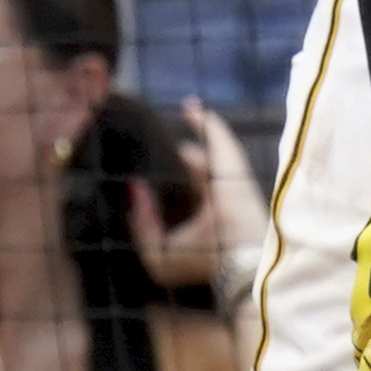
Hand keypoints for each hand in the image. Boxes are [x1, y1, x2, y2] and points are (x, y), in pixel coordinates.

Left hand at [130, 97, 269, 289]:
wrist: (236, 263)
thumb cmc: (201, 262)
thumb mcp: (159, 252)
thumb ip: (143, 223)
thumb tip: (134, 186)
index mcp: (210, 213)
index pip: (195, 189)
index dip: (182, 181)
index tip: (162, 173)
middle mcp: (222, 193)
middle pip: (206, 166)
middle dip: (194, 153)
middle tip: (183, 136)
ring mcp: (230, 180)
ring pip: (216, 148)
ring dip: (204, 127)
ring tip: (190, 107)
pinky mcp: (233, 170)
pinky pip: (220, 141)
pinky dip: (209, 126)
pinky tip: (195, 110)